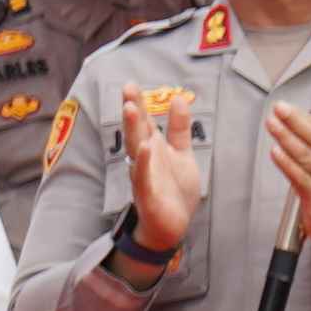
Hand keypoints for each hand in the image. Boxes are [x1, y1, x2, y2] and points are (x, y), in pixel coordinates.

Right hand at [120, 99, 203, 255]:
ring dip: (133, 130)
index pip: (143, 122)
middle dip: (132, 111)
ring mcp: (144, 176)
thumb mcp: (182, 153)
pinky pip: (144, 176)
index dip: (138, 103)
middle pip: (136, 131)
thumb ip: (179, 128)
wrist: (172, 226)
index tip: (130, 83)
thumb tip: (178, 98)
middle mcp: (145, 159)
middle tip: (127, 90)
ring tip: (131, 109)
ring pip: (136, 150)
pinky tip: (144, 148)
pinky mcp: (148, 194)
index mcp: (152, 148)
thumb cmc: (174, 190)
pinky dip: (143, 163)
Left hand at [263, 105, 310, 282]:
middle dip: (295, 121)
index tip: (287, 106)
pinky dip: (286, 163)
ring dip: (286, 138)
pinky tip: (276, 152)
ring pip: (305, 155)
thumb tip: (306, 126)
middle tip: (279, 108)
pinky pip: (299, 177)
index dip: (303, 117)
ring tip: (272, 124)